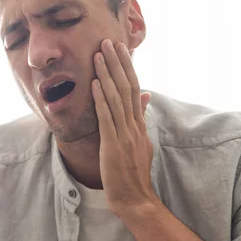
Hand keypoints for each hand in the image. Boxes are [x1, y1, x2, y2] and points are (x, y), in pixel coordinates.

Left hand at [91, 38, 158, 215]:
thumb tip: (145, 96)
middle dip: (117, 63)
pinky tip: (95, 84)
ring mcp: (125, 135)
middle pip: (127, 87)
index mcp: (139, 124)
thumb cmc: (134, 173)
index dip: (126, 67)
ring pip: (117, 98)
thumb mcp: (141, 142)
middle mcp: (134, 125)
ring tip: (98, 54)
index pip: (134, 89)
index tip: (120, 49)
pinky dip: (101, 100)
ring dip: (107, 74)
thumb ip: (141, 118)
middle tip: (108, 41)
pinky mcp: (114, 145)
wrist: (136, 198)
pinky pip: (107, 118)